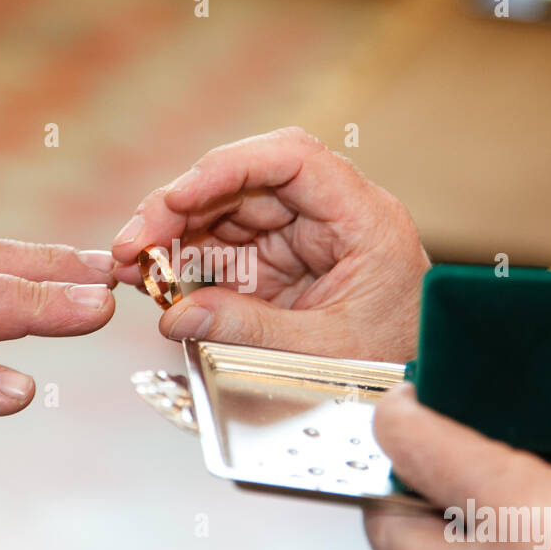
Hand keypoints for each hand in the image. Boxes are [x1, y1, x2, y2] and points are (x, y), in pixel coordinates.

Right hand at [109, 127, 428, 362]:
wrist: (418, 390)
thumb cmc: (397, 362)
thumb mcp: (325, 353)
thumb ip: (250, 330)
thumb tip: (176, 315)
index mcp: (363, 218)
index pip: (292, 159)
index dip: (228, 168)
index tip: (178, 196)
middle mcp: (331, 215)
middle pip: (245, 184)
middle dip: (181, 209)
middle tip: (134, 245)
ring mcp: (302, 238)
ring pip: (225, 214)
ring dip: (174, 236)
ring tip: (132, 267)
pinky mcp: (280, 263)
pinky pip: (225, 250)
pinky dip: (187, 262)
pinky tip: (154, 277)